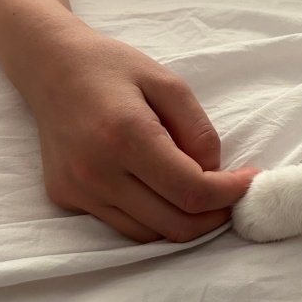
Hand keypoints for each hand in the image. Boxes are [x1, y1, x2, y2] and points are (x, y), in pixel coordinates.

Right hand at [12, 20, 258, 242]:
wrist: (50, 66)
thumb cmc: (113, 68)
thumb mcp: (169, 84)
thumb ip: (199, 132)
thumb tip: (215, 173)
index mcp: (126, 136)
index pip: (191, 190)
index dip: (230, 193)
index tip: (251, 180)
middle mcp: (97, 171)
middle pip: (176, 223)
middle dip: (215, 215)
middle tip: (231, 194)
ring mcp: (78, 190)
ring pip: (151, 234)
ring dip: (185, 221)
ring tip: (201, 192)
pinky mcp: (66, 198)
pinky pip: (124, 226)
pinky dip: (154, 217)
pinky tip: (162, 190)